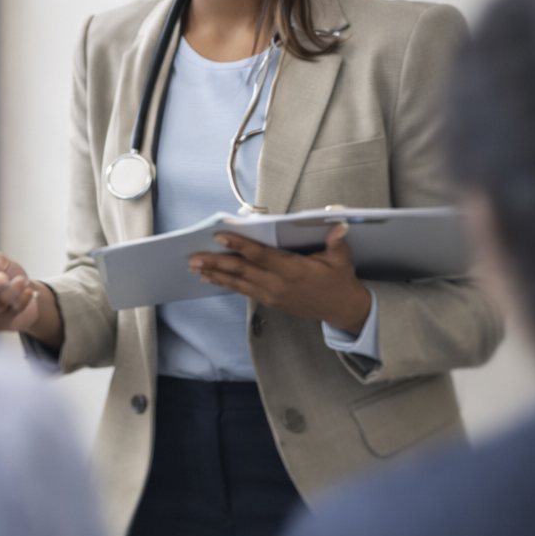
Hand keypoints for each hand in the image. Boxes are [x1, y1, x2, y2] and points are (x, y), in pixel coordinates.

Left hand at [188, 223, 371, 333]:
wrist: (342, 309)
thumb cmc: (339, 280)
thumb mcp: (341, 259)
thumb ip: (336, 242)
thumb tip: (338, 226)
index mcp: (293, 270)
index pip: (261, 256)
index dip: (240, 246)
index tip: (220, 237)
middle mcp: (278, 284)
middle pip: (242, 271)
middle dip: (215, 263)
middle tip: (193, 257)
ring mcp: (272, 295)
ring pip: (238, 283)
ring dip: (215, 274)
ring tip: (194, 267)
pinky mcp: (270, 301)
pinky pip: (243, 291)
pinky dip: (225, 283)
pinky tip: (211, 278)